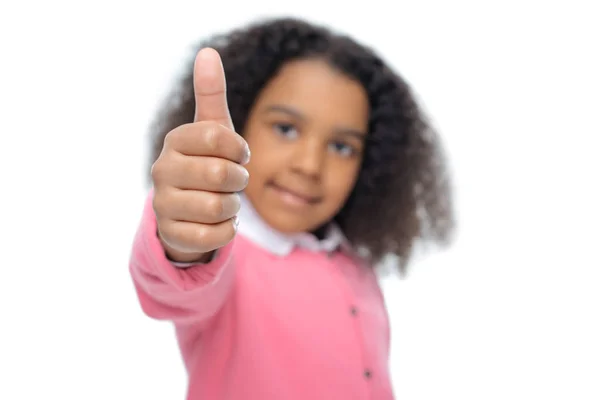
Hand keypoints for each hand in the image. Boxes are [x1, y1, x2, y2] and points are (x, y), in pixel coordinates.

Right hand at [151, 48, 249, 261]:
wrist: (186, 212)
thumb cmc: (206, 164)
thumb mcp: (212, 130)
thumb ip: (211, 93)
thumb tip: (208, 51)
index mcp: (175, 141)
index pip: (217, 135)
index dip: (239, 148)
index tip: (238, 154)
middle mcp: (162, 171)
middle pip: (221, 174)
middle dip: (238, 181)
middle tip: (232, 182)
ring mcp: (163, 205)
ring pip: (220, 207)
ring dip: (233, 206)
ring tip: (223, 202)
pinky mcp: (172, 235)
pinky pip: (217, 235)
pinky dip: (227, 231)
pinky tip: (216, 223)